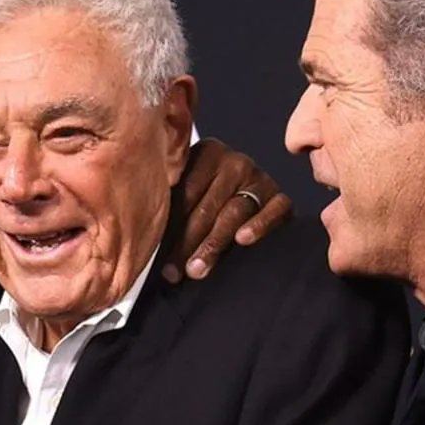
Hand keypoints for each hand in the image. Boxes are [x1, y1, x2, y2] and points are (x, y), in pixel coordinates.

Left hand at [166, 138, 292, 281]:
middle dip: (189, 243)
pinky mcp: (281, 197)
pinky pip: (273, 210)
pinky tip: (244, 240)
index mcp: (206, 153)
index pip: (186, 193)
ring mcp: (260, 177)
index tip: (160, 257)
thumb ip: (172, 211)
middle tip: (177, 271)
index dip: (171, 227)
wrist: (250, 201)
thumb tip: (144, 240)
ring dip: (214, 243)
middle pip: (208, 206)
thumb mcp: (188, 200)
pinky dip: (259, 225)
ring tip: (198, 268)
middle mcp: (235, 161)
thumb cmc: (209, 204)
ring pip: (234, 212)